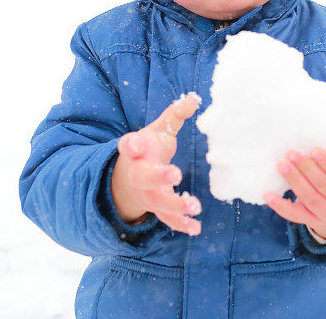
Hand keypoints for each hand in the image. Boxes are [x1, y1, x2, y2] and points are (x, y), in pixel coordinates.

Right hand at [111, 93, 202, 235]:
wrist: (130, 179)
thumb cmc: (148, 150)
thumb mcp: (158, 130)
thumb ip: (175, 115)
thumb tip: (194, 97)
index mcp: (136, 151)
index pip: (129, 146)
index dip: (131, 144)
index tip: (135, 141)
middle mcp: (139, 174)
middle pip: (145, 177)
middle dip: (159, 177)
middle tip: (175, 174)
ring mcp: (147, 194)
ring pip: (159, 201)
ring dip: (176, 206)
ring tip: (195, 206)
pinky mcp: (157, 208)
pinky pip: (168, 219)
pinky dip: (181, 224)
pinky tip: (196, 228)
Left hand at [264, 148, 325, 240]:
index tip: (314, 151)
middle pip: (325, 186)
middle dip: (307, 169)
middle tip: (291, 153)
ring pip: (310, 199)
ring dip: (294, 181)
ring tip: (281, 165)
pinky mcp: (314, 222)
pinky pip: (295, 215)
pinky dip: (280, 205)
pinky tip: (268, 195)